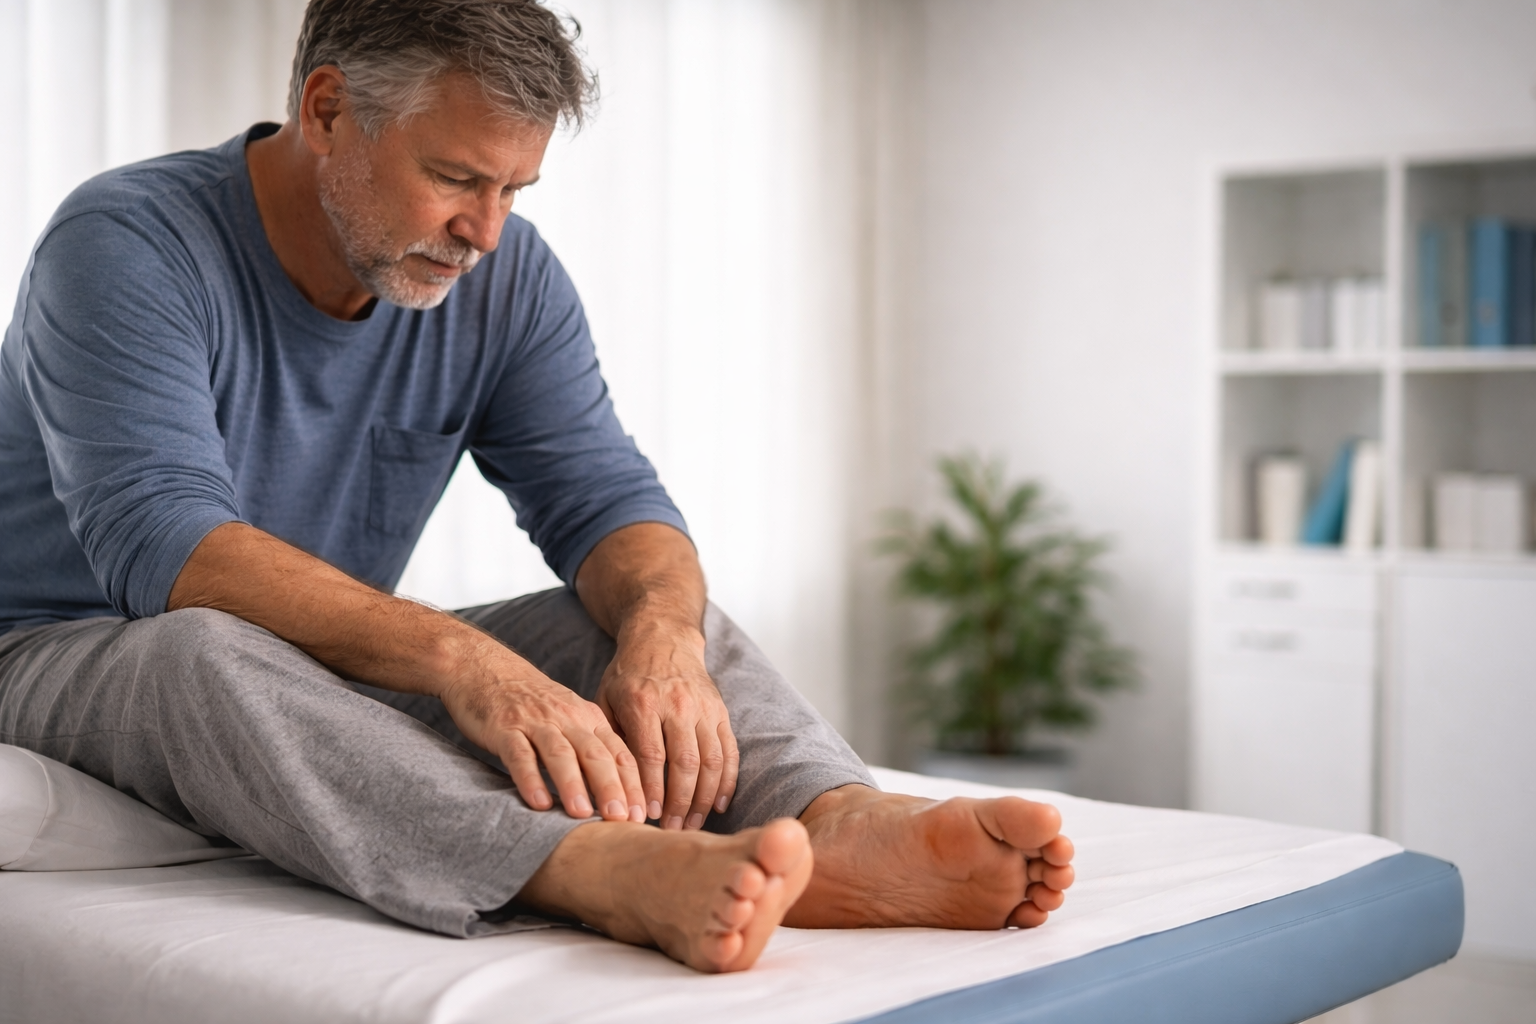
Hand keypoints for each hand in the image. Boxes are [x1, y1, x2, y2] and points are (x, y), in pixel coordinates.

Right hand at [440, 654, 646, 823]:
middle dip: (612, 787)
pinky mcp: (504, 728)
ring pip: (560, 753)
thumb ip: (591, 750)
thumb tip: (617, 797)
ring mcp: (535, 722)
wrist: (486, 668)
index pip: (619, 753)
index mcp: (589, 719)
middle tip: (622, 819)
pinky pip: (519, 754)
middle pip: (595, 754)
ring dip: (573, 784)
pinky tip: (538, 803)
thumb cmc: (533, 705)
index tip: (642, 816)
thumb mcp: (570, 719)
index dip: (633, 785)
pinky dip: (529, 778)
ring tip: (582, 815)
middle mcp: (567, 719)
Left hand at [596, 622, 738, 829]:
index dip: (652, 789)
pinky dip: (726, 781)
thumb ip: (610, 736)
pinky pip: (729, 751)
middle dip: (679, 802)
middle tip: (671, 830)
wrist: (664, 639)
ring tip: (692, 824)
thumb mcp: (606, 697)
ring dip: (703, 798)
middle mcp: (678, 704)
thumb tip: (610, 784)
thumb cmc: (628, 675)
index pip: (651, 755)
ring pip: (710, 761)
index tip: (648, 816)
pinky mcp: (721, 712)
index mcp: (644, 702)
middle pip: (684, 763)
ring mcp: (704, 708)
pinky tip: (718, 804)